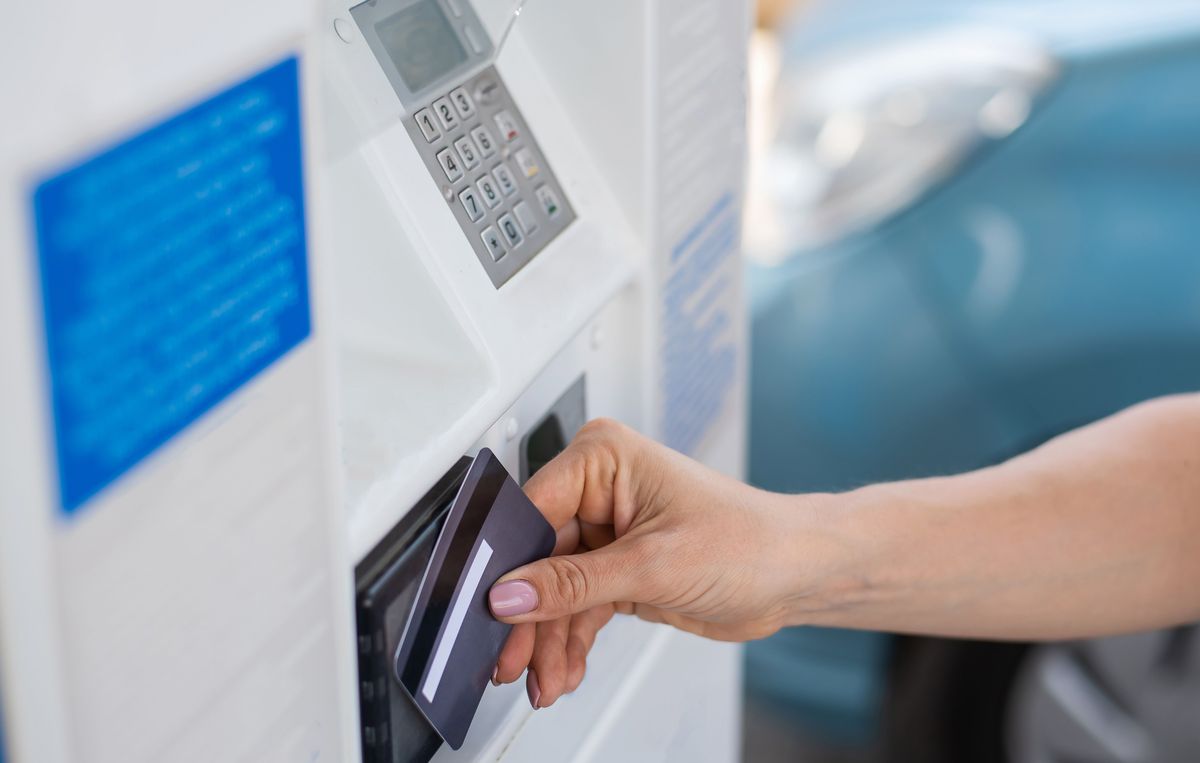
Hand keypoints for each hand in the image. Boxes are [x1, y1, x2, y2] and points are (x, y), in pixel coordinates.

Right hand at [487, 418, 807, 708]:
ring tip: (544, 677)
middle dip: (529, 615)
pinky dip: (569, 640)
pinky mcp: (617, 566)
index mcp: (604, 459)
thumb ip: (572, 584)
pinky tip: (564, 669)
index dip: (509, 563)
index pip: (532, 509)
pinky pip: (576, 605)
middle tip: (511, 658)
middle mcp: (601, 488)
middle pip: (538, 557)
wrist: (795, 575)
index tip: (489, 606)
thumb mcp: (653, 565)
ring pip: (553, 589)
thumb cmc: (750, 541)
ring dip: (547, 638)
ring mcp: (607, 529)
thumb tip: (510, 594)